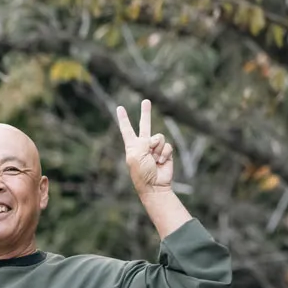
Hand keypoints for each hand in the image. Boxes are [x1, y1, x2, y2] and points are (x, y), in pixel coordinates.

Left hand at [115, 99, 191, 236]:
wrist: (155, 185)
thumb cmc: (141, 173)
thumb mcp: (136, 156)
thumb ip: (142, 143)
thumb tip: (152, 140)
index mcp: (132, 146)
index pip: (127, 129)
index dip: (123, 119)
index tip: (119, 108)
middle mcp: (143, 145)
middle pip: (145, 125)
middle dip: (145, 113)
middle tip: (146, 101)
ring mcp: (155, 148)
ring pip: (159, 137)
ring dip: (157, 148)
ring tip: (154, 160)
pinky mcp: (166, 152)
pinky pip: (167, 145)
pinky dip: (165, 153)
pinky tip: (161, 162)